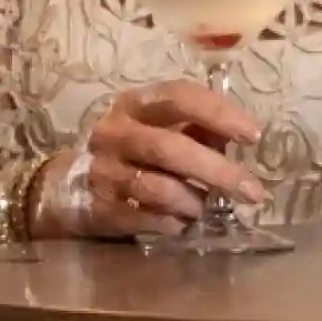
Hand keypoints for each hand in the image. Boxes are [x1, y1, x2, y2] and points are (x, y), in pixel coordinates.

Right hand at [43, 81, 265, 240]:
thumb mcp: (161, 128)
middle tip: (252, 191)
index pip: (178, 97)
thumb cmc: (133, 149)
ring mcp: (104, 171)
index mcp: (135, 104)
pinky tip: (182, 224)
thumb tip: (239, 136)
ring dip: (192, 201)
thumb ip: (198, 129)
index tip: (253, 135)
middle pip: (169, 148)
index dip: (218, 113)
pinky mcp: (99, 206)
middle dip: (217, 171)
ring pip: (156, 187)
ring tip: (206, 208)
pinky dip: (171, 223)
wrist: (68, 183)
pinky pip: (143, 218)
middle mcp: (115, 132)